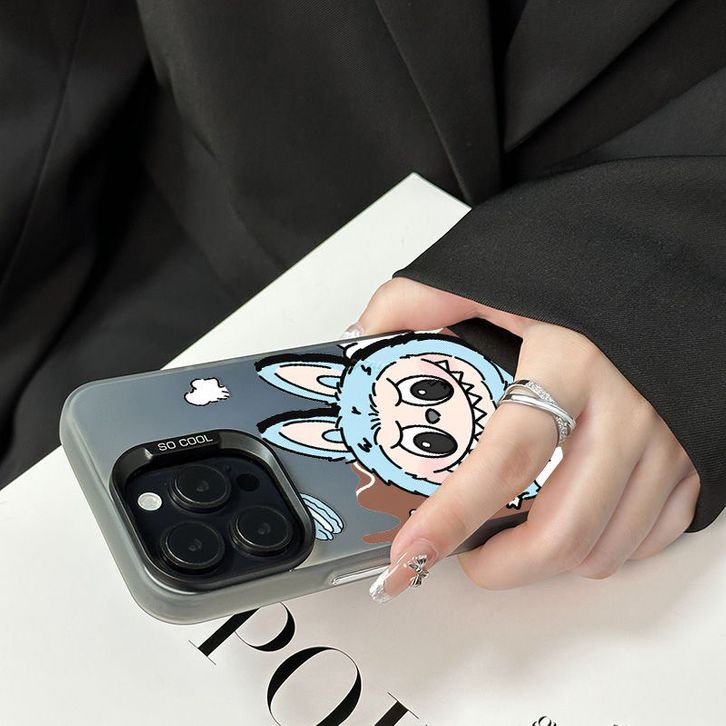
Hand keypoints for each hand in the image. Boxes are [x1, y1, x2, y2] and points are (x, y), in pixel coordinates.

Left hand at [353, 279, 699, 601]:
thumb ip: (425, 299)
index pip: (504, 459)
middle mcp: (626, 410)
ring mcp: (667, 439)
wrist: (679, 266)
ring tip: (515, 544)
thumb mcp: (502, 273)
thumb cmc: (595, 272)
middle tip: (467, 558)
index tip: (410, 551)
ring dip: (550, 564)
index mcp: (571, 362)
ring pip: (608, 545)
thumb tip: (366, 331)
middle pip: (563, 527)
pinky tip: (575, 529)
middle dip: (503, 566)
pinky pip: (656, 532)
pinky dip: (607, 548)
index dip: (453, 516)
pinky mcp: (693, 456)